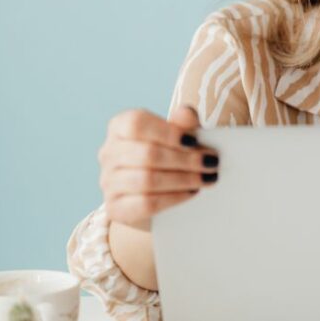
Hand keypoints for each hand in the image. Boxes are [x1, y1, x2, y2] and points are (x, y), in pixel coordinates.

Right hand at [98, 105, 218, 230]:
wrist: (147, 192)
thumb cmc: (164, 154)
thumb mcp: (174, 136)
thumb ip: (181, 123)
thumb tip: (188, 113)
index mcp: (119, 127)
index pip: (137, 124)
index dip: (167, 132)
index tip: (194, 141)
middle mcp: (108, 152)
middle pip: (147, 154)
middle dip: (185, 159)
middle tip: (211, 163)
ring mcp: (108, 181)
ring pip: (147, 180)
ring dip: (183, 179)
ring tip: (206, 178)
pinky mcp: (114, 207)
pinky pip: (146, 203)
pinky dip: (174, 197)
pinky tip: (192, 192)